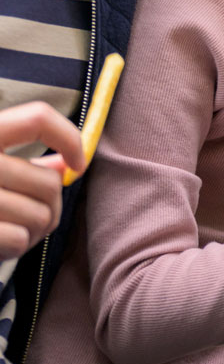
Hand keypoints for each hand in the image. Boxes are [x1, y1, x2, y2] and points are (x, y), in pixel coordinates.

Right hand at [0, 103, 85, 259]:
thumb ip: (21, 161)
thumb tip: (67, 166)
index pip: (38, 118)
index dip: (69, 138)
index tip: (77, 164)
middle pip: (48, 181)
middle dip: (52, 203)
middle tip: (37, 211)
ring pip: (41, 214)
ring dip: (36, 228)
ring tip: (16, 227)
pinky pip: (19, 239)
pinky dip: (18, 246)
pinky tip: (2, 243)